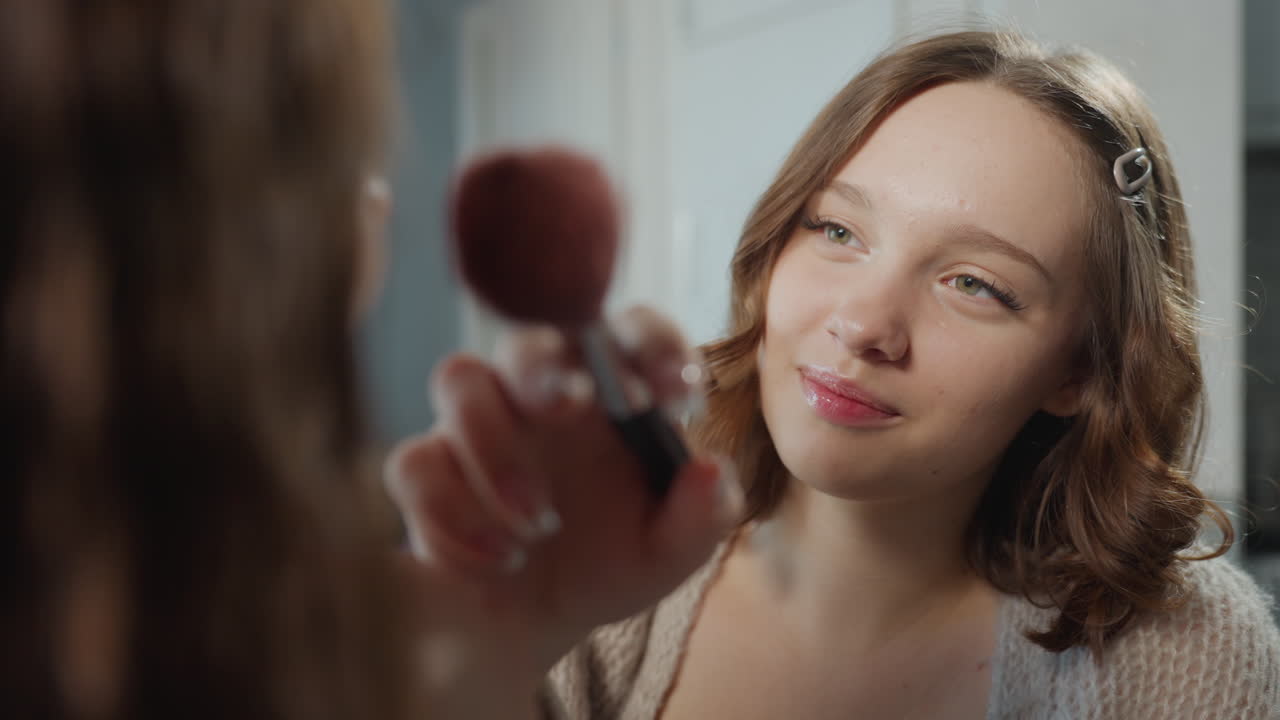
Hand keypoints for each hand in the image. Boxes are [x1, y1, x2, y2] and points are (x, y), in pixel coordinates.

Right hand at [385, 306, 742, 706]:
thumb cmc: (608, 565)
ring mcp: (475, 424)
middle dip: (544, 369)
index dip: (653, 343)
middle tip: (569, 408)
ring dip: (495, 450)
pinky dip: (454, 514)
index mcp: (610, 393)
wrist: (534, 624)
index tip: (675, 391)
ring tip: (536, 523)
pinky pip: (415, 462)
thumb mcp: (668, 554)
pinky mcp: (427, 468)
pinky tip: (498, 559)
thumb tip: (709, 468)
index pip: (630, 333)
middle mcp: (540, 393)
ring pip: (459, 379)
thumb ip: (703, 515)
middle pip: (526, 338)